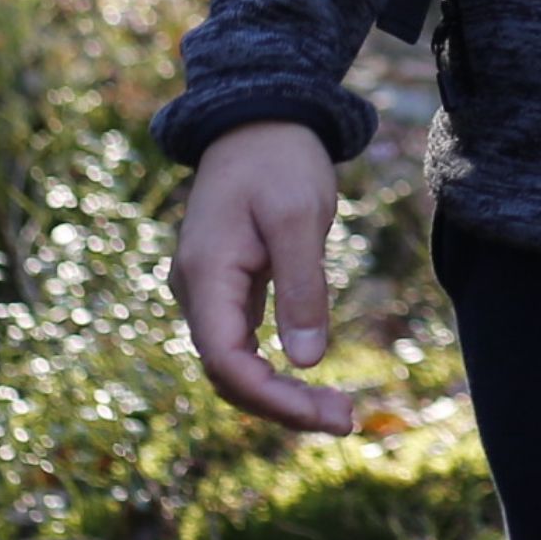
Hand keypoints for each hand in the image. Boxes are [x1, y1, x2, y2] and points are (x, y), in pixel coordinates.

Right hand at [173, 121, 363, 433]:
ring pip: (233, 365)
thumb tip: (307, 361)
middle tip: (345, 421)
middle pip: (228, 375)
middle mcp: (195, 291)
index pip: (227, 363)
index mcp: (205, 276)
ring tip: (336, 411)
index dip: (273, 399)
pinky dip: (274, 371)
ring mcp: (206, 291)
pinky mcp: (225, 287)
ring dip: (279, 395)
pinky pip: (241, 344)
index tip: (325, 415)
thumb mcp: (298, 218)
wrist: (258, 118)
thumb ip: (302, 287)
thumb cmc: (280, 161)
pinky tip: (311, 383)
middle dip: (282, 406)